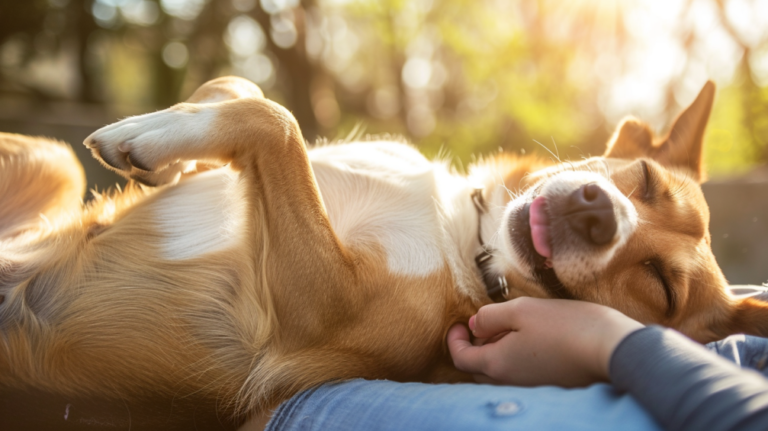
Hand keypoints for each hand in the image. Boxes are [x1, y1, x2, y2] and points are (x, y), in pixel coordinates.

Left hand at [447, 297, 643, 386]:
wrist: (611, 349)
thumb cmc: (565, 326)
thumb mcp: (521, 310)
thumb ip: (491, 317)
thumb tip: (474, 324)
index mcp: (497, 364)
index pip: (460, 359)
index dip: (454, 340)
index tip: (459, 323)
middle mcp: (510, 382)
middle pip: (477, 369)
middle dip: (474, 346)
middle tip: (484, 324)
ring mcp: (530, 387)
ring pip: (499, 372)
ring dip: (495, 351)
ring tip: (509, 328)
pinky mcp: (548, 386)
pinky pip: (519, 374)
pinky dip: (514, 358)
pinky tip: (531, 339)